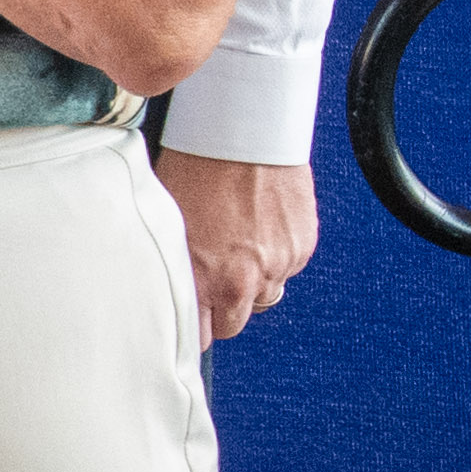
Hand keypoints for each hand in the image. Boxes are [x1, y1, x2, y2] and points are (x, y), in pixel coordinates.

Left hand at [155, 148, 314, 341]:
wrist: (243, 135)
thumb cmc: (195, 171)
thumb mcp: (168, 225)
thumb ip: (177, 267)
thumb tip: (171, 289)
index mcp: (203, 280)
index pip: (201, 336)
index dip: (194, 325)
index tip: (191, 316)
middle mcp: (243, 281)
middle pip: (233, 324)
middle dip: (221, 309)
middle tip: (212, 281)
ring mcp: (277, 265)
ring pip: (264, 296)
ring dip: (251, 283)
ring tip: (236, 249)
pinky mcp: (302, 247)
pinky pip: (287, 268)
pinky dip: (275, 257)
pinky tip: (258, 229)